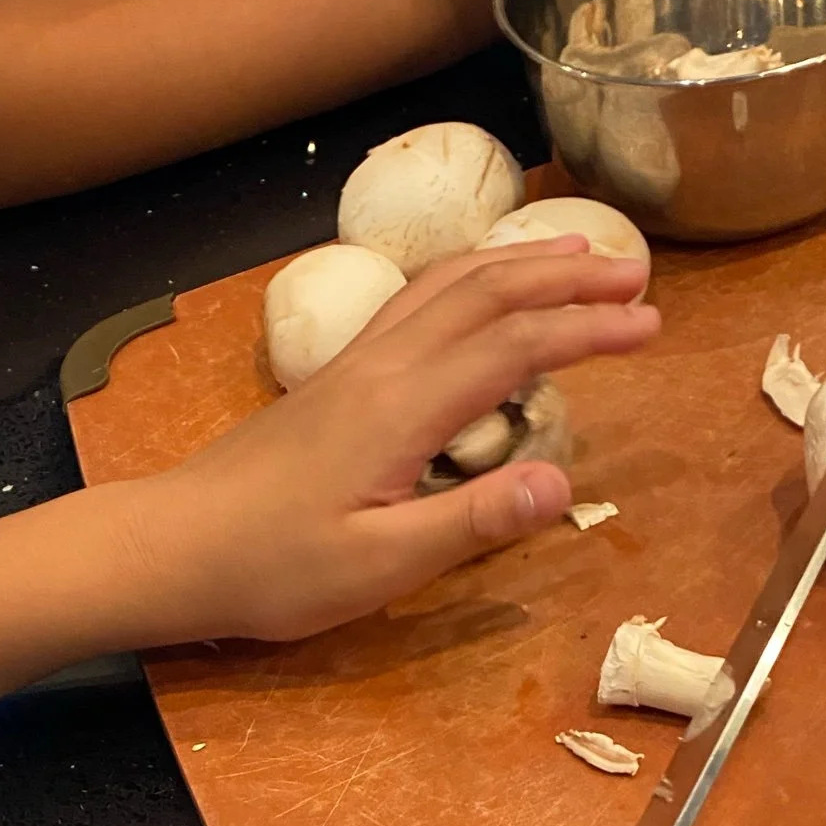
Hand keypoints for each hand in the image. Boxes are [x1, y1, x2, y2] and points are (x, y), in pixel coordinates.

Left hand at [113, 243, 657, 642]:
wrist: (173, 546)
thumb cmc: (272, 568)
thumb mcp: (379, 565)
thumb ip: (471, 523)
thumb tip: (562, 483)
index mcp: (402, 407)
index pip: (516, 346)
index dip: (588, 329)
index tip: (652, 325)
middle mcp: (382, 366)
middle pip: (486, 292)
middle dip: (566, 276)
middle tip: (637, 273)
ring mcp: (355, 366)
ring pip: (447, 286)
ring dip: (517, 264)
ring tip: (575, 257)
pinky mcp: (336, 379)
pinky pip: (417, 303)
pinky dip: (470, 281)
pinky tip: (483, 293)